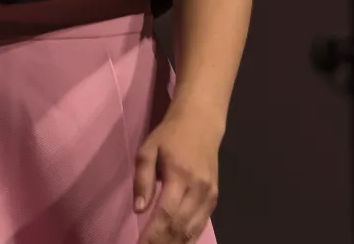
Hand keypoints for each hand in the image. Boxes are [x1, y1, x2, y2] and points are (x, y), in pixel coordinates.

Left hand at [133, 104, 221, 242]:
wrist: (201, 122)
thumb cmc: (170, 135)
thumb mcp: (148, 149)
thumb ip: (142, 179)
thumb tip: (138, 210)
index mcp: (179, 175)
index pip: (166, 214)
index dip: (152, 235)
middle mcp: (198, 188)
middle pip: (180, 226)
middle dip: (162, 243)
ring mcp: (210, 195)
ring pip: (192, 230)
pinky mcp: (215, 198)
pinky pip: (201, 224)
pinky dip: (188, 238)